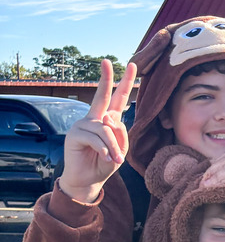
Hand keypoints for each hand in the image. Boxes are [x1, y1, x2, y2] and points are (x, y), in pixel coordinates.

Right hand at [60, 60, 136, 203]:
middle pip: (103, 96)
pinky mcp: (75, 133)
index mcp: (108, 120)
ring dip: (113, 147)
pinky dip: (103, 149)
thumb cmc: (105, 164)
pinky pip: (96, 138)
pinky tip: (104, 157)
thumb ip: (119, 134)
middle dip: (106, 78)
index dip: (125, 83)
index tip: (131, 65)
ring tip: (114, 160)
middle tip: (107, 60)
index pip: (118, 99)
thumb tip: (108, 118)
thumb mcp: (120, 150)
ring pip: (106, 129)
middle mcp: (95, 118)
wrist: (89, 180)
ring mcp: (83, 124)